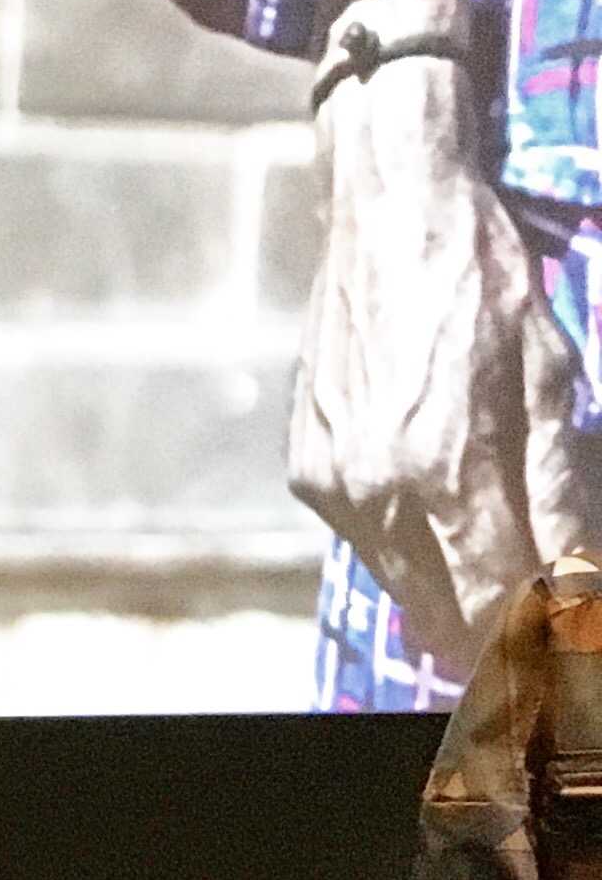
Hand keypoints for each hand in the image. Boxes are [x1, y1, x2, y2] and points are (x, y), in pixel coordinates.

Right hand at [291, 0, 580, 673]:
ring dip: (456, 598)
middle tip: (543, 645)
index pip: (497, 608)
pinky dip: (414, 546)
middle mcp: (375, 493)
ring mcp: (333, 486)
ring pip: (403, 586)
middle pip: (442, 617)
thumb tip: (571, 584)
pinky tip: (444, 509)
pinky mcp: (309, 471)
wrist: (388, 213)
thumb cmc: (485, 285)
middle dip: (495, 644)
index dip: (536, 648)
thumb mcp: (552, 384)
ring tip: (504, 582)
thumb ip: (559, 496)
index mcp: (445, 473)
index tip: (559, 666)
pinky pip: (369, 540)